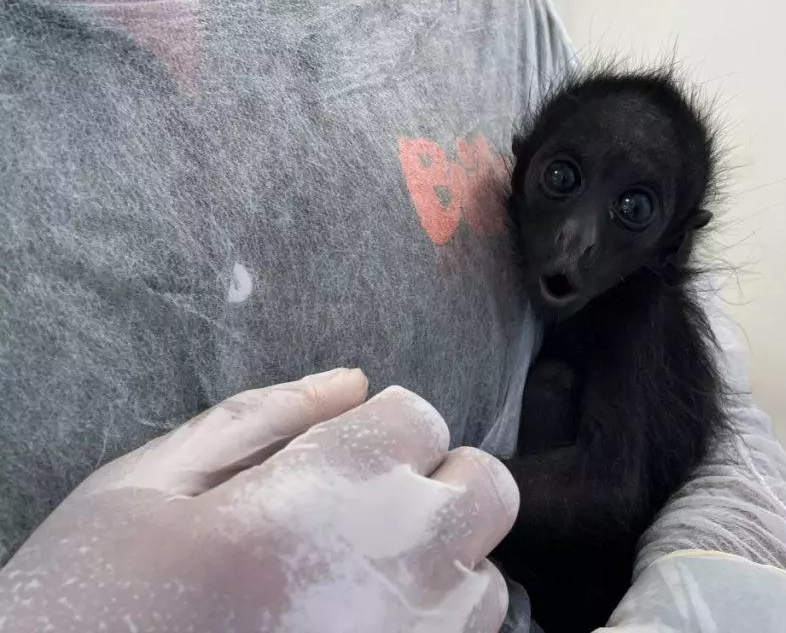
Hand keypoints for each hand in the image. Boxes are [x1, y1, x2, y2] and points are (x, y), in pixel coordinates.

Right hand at [0, 368, 518, 631]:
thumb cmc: (94, 602)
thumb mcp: (147, 487)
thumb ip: (259, 418)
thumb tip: (350, 381)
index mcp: (333, 487)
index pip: (422, 418)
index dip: (377, 431)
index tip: (333, 462)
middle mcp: (401, 561)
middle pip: (486, 487)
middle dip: (436, 484)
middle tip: (361, 514)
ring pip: (487, 577)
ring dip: (442, 564)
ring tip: (358, 583)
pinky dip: (431, 627)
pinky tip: (359, 629)